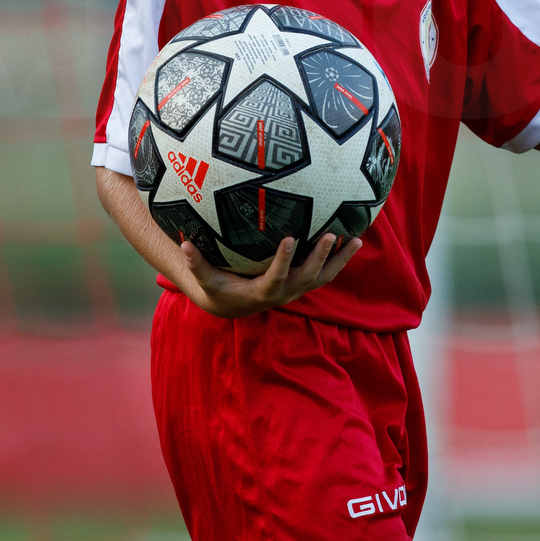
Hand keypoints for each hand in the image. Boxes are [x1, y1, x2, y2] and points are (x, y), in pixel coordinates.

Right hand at [181, 233, 362, 317]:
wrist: (232, 305)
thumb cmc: (218, 289)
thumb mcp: (205, 280)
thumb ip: (196, 263)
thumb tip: (183, 244)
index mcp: (262, 292)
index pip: (276, 277)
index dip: (284, 260)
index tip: (290, 239)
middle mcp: (284, 292)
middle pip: (307, 278)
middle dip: (320, 258)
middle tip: (330, 235)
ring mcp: (295, 288)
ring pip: (323, 277)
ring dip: (340, 260)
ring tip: (355, 240)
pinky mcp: (302, 282)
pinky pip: (325, 272)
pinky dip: (339, 259)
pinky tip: (352, 239)